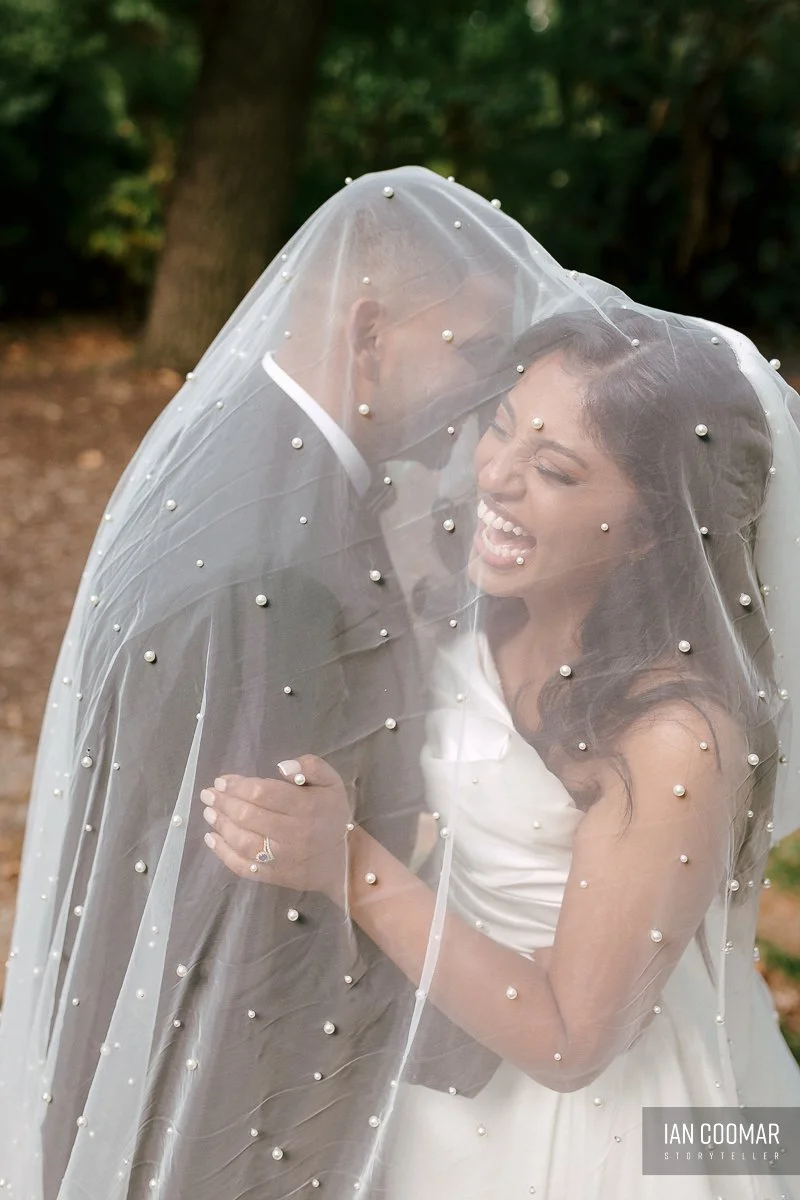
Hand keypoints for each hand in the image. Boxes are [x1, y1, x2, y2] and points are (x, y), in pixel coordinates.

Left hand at [199, 755, 352, 900]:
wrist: (343, 861)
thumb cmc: (332, 816)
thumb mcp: (332, 783)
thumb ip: (311, 767)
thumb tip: (282, 766)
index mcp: (306, 807)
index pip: (263, 793)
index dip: (238, 785)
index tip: (222, 780)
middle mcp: (292, 834)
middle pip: (248, 816)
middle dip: (224, 803)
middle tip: (208, 794)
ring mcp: (281, 859)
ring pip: (242, 841)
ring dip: (220, 824)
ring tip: (208, 811)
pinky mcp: (273, 877)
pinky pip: (243, 866)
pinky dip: (222, 853)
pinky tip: (211, 838)